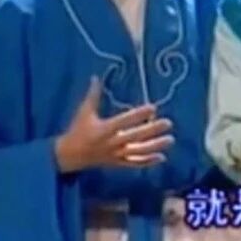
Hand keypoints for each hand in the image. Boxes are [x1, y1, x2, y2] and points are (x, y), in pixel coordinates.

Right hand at [54, 77, 173, 173]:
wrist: (70, 156)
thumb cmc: (78, 130)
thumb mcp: (84, 112)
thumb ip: (92, 95)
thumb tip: (96, 77)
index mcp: (104, 129)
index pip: (124, 121)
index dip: (138, 115)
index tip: (152, 107)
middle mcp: (112, 143)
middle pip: (135, 136)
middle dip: (152, 130)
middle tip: (168, 123)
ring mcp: (116, 154)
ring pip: (138, 152)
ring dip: (155, 147)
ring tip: (170, 140)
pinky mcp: (117, 163)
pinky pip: (134, 164)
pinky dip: (148, 162)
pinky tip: (162, 157)